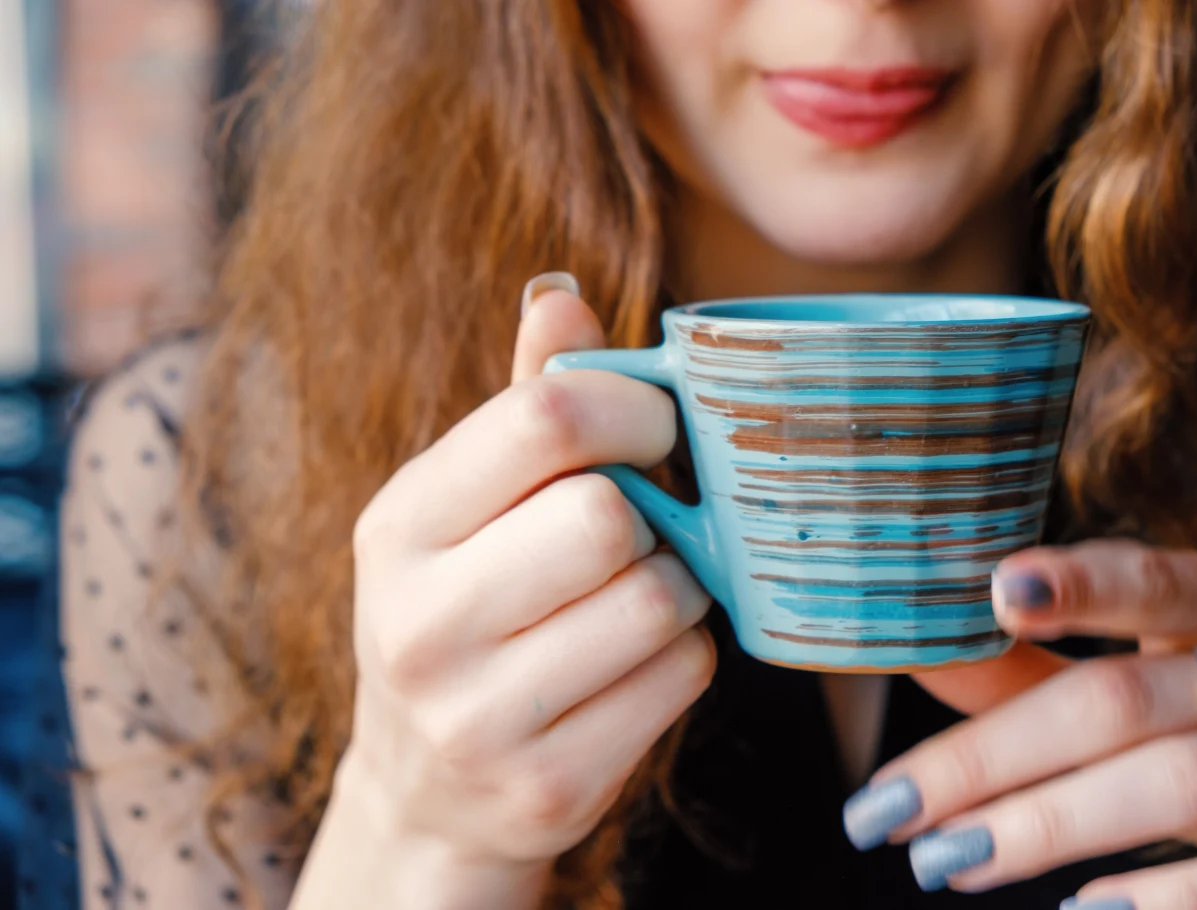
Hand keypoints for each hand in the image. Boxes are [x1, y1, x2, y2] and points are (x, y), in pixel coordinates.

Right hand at [329, 277, 714, 901]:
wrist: (427, 793)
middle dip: (648, 513)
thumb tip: (562, 297)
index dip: (630, 407)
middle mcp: (419, 623)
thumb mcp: (465, 508)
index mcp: (397, 526)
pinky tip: (637, 659)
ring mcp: (479, 717)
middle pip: (607, 517)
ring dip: (675, 585)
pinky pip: (682, 675)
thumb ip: (524, 406)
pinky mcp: (549, 784)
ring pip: (658, 599)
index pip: (543, 422)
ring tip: (632, 593)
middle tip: (637, 526)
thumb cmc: (466, 612)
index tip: (651, 423)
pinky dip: (684, 654)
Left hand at [843, 540, 1196, 908]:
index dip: (1079, 582)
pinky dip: (1171, 898)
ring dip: (1050, 825)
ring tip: (950, 859)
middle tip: (892, 807)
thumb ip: (1025, 674)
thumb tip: (914, 648)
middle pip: (1123, 699)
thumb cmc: (1193, 733)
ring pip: (1180, 782)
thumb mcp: (1123, 688)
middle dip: (993, 757)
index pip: (1148, 578)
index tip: (1000, 591)